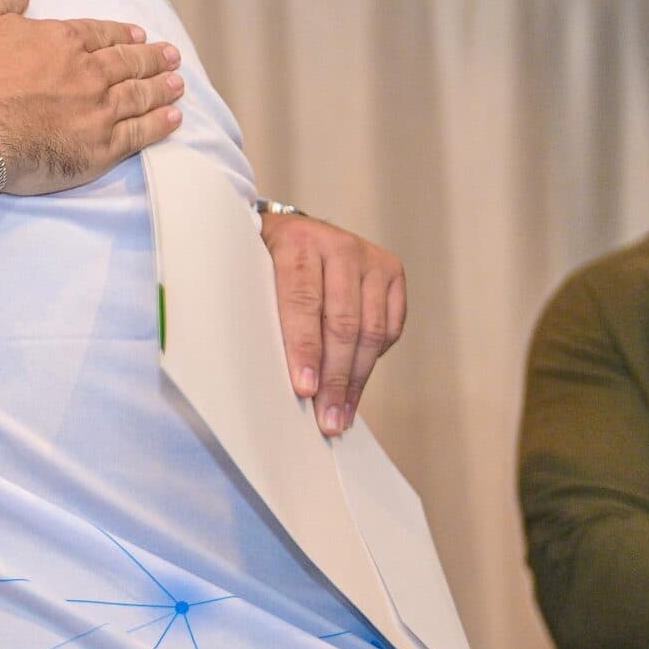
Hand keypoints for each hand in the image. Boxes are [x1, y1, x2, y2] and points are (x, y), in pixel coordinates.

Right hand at [0, 0, 183, 195]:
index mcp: (64, 40)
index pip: (101, 34)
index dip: (122, 34)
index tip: (139, 36)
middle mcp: (90, 73)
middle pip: (128, 63)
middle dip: (152, 58)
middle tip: (170, 56)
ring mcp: (99, 112)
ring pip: (140, 96)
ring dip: (161, 88)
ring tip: (177, 84)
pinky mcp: (99, 149)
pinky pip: (139, 135)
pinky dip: (159, 125)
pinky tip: (172, 119)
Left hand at [257, 214, 405, 435]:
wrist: (296, 229)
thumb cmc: (267, 261)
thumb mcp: (255, 275)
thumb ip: (266, 313)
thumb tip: (278, 378)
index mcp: (298, 242)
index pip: (302, 303)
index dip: (304, 349)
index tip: (304, 389)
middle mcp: (340, 246)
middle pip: (343, 323)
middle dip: (334, 377)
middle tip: (327, 419)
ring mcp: (371, 258)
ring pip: (372, 330)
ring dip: (356, 380)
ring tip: (341, 415)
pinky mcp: (393, 272)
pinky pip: (391, 327)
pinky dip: (373, 359)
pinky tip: (355, 385)